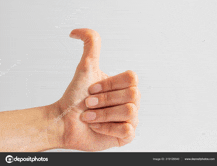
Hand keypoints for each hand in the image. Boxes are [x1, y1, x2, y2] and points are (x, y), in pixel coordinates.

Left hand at [56, 28, 140, 150]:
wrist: (65, 121)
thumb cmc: (75, 97)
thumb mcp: (85, 66)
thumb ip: (91, 43)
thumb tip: (78, 31)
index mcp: (124, 86)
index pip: (131, 78)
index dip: (110, 84)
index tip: (91, 89)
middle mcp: (130, 101)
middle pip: (133, 95)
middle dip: (105, 99)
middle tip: (89, 103)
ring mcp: (130, 118)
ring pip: (129, 112)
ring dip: (104, 114)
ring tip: (90, 116)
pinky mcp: (126, 135)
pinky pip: (127, 130)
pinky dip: (107, 128)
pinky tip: (97, 127)